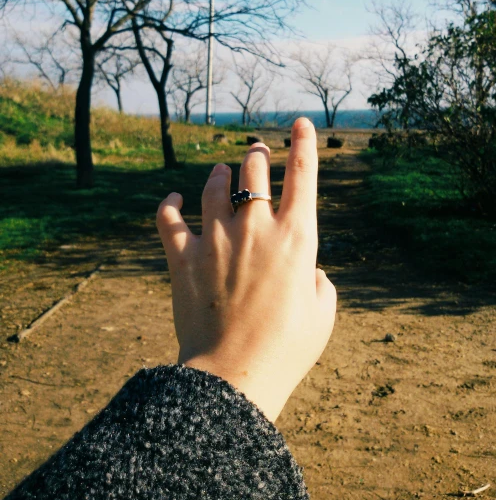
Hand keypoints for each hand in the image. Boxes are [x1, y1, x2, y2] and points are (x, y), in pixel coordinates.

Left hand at [156, 117, 335, 421]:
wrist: (234, 375)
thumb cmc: (287, 349)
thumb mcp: (323, 315)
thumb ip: (321, 283)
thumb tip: (309, 271)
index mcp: (296, 238)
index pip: (303, 176)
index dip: (304, 144)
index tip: (300, 124)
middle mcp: (256, 229)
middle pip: (253, 170)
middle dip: (257, 154)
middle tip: (256, 151)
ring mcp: (217, 239)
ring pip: (214, 185)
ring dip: (218, 173)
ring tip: (220, 169)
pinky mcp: (184, 257)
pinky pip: (168, 218)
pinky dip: (170, 204)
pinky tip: (174, 197)